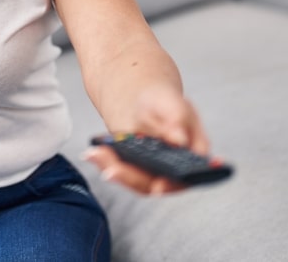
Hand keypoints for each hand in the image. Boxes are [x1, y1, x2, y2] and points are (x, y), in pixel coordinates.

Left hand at [83, 84, 209, 195]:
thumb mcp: (173, 103)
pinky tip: (93, 152)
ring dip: (114, 169)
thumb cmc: (164, 103)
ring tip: (96, 154)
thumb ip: (177, 119)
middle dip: (132, 177)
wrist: (144, 101)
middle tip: (112, 170)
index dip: (174, 184)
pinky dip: (106, 162)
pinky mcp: (133, 170)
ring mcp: (152, 173)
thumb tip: (179, 140)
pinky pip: (121, 171)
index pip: (187, 176)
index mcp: (194, 155)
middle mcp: (174, 170)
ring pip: (135, 180)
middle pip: (156, 183)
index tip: (157, 187)